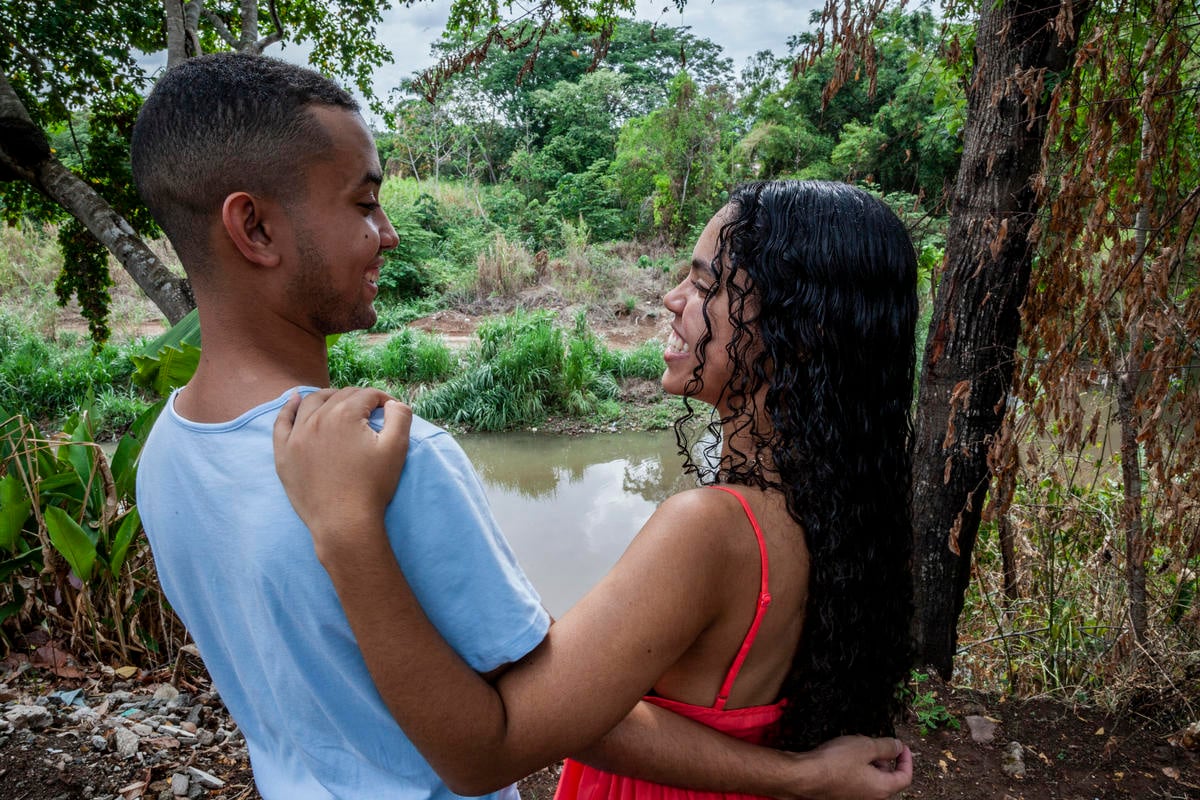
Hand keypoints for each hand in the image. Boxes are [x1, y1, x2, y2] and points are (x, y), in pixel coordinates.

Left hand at [273, 387, 411, 554]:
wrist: (344, 522)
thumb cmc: (372, 486)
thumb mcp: (396, 448)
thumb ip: (400, 417)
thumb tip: (393, 403)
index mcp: (345, 414)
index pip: (366, 395)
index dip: (382, 399)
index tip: (390, 410)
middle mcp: (318, 418)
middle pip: (340, 396)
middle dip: (358, 399)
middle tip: (370, 411)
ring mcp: (297, 435)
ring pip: (311, 403)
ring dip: (328, 397)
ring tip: (338, 401)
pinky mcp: (284, 452)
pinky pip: (283, 422)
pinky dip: (289, 408)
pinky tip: (295, 400)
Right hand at [794, 735, 912, 799]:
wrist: (806, 776)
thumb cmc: (835, 763)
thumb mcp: (865, 746)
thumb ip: (886, 746)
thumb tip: (898, 746)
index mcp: (882, 788)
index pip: (905, 777)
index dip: (906, 759)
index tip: (901, 746)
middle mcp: (871, 797)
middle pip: (888, 778)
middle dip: (885, 758)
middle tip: (876, 742)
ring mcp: (855, 797)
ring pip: (871, 778)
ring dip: (869, 761)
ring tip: (856, 744)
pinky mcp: (842, 794)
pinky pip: (857, 780)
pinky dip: (857, 766)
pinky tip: (844, 753)